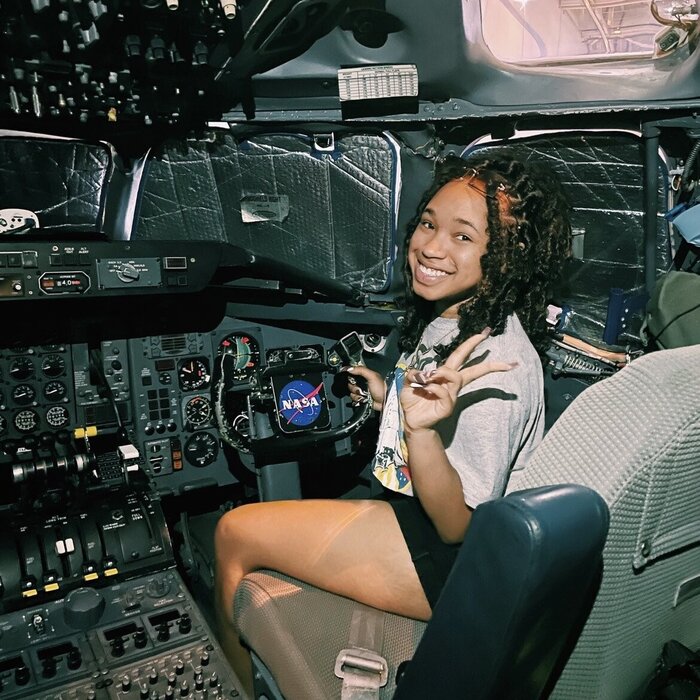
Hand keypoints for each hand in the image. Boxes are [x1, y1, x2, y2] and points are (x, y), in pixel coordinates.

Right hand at [344, 366, 385, 411]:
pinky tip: (363, 399)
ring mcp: (361, 391)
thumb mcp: (372, 376)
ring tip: (364, 394)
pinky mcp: (361, 398)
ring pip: (351, 391)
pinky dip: (357, 398)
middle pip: (350, 382)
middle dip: (354, 386)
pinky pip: (353, 398)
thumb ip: (361, 370)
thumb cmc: (380, 387)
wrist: (385, 401)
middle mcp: (362, 382)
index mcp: (365, 375)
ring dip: (356, 393)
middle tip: (361, 387)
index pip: (354, 372)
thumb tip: (349, 368)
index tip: (349, 375)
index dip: (350, 374)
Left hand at [400, 330, 515, 432]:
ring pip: (455, 377)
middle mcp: (452, 384)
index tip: (485, 333)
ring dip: (442, 373)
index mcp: (445, 374)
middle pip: (473, 369)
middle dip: (489, 362)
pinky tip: (426, 390)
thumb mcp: (409, 381)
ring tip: (428, 378)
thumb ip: (414, 373)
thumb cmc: (413, 399)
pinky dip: (433, 388)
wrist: (412, 419)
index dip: (472, 344)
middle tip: (497, 350)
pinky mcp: (447, 407)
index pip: (461, 356)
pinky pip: (444, 392)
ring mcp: (451, 395)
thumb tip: (423, 372)